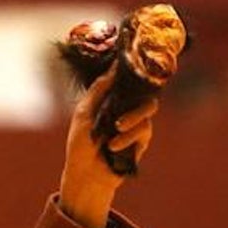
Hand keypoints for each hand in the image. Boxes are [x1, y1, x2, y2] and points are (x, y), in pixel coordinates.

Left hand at [58, 65, 157, 227]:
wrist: (85, 176)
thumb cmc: (80, 146)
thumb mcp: (83, 115)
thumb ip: (98, 91)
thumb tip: (113, 68)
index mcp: (109, 99)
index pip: (126, 78)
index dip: (134, 66)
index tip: (138, 51)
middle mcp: (125, 107)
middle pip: (144, 87)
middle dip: (140, 87)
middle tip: (128, 91)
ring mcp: (135, 123)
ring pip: (148, 107)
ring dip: (131, 117)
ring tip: (116, 128)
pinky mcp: (142, 139)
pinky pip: (144, 129)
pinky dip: (128, 136)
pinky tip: (113, 146)